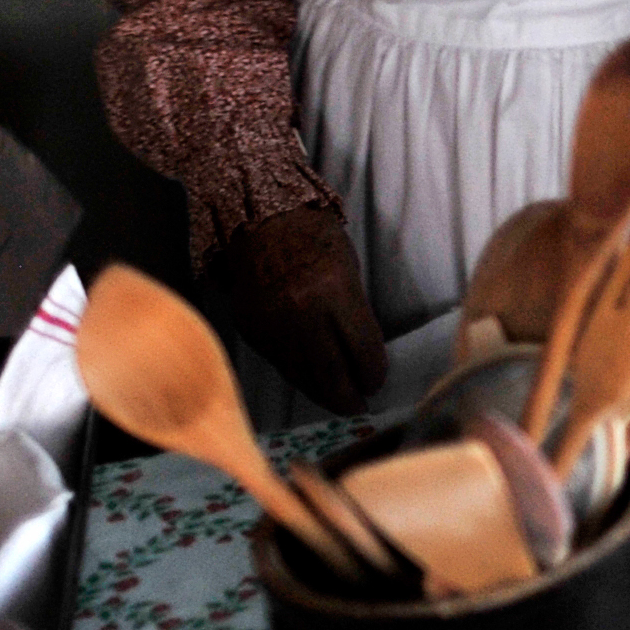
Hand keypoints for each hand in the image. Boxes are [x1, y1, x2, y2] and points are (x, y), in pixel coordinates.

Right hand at [205, 203, 386, 412]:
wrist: (259, 222)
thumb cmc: (313, 238)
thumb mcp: (347, 269)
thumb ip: (353, 312)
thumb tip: (361, 354)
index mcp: (334, 292)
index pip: (362, 350)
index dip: (373, 373)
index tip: (377, 382)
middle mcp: (302, 314)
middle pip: (332, 375)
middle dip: (350, 397)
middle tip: (360, 406)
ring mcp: (273, 326)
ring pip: (303, 378)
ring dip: (324, 395)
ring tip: (339, 403)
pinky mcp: (252, 332)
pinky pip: (282, 366)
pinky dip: (300, 379)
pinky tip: (312, 384)